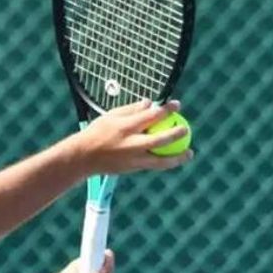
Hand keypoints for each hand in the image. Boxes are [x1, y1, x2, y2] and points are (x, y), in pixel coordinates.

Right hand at [73, 100, 191, 174]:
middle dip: (176, 134)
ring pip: (160, 160)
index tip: (176, 105)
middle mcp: (131, 144)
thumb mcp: (111, 116)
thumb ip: (131, 109)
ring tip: (189, 154)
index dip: (167, 110)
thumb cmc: (97, 132)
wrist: (83, 157)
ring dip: (177, 158)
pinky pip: (153, 165)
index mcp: (126, 127)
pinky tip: (171, 159)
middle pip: (160, 139)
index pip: (151, 116)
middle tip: (187, 129)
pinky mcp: (132, 168)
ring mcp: (132, 159)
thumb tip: (150, 103)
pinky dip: (164, 162)